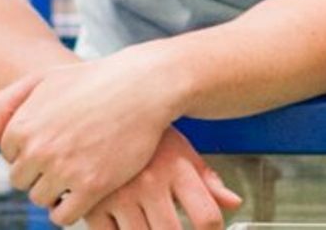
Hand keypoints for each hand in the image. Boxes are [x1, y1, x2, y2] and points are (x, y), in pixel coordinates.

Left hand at [0, 54, 180, 225]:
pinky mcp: (93, 186)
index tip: (54, 141)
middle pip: (21, 181)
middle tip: (67, 159)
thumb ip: (6, 103)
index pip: (9, 156)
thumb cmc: (92, 80)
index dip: (31, 150)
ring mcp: (65, 169)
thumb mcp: (43, 78)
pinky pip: (64, 216)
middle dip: (39, 173)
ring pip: (41, 199)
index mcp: (22, 125)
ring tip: (76, 173)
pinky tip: (82, 194)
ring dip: (54, 191)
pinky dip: (68, 211)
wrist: (143, 86)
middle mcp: (38, 149)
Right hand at [72, 128, 242, 229]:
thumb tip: (234, 203)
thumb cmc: (143, 131)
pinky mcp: (91, 202)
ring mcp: (118, 193)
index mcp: (176, 168)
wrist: (99, 107)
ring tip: (146, 221)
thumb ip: (207, 179)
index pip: (206, 217)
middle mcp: (149, 181)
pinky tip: (121, 221)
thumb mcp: (180, 149)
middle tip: (172, 226)